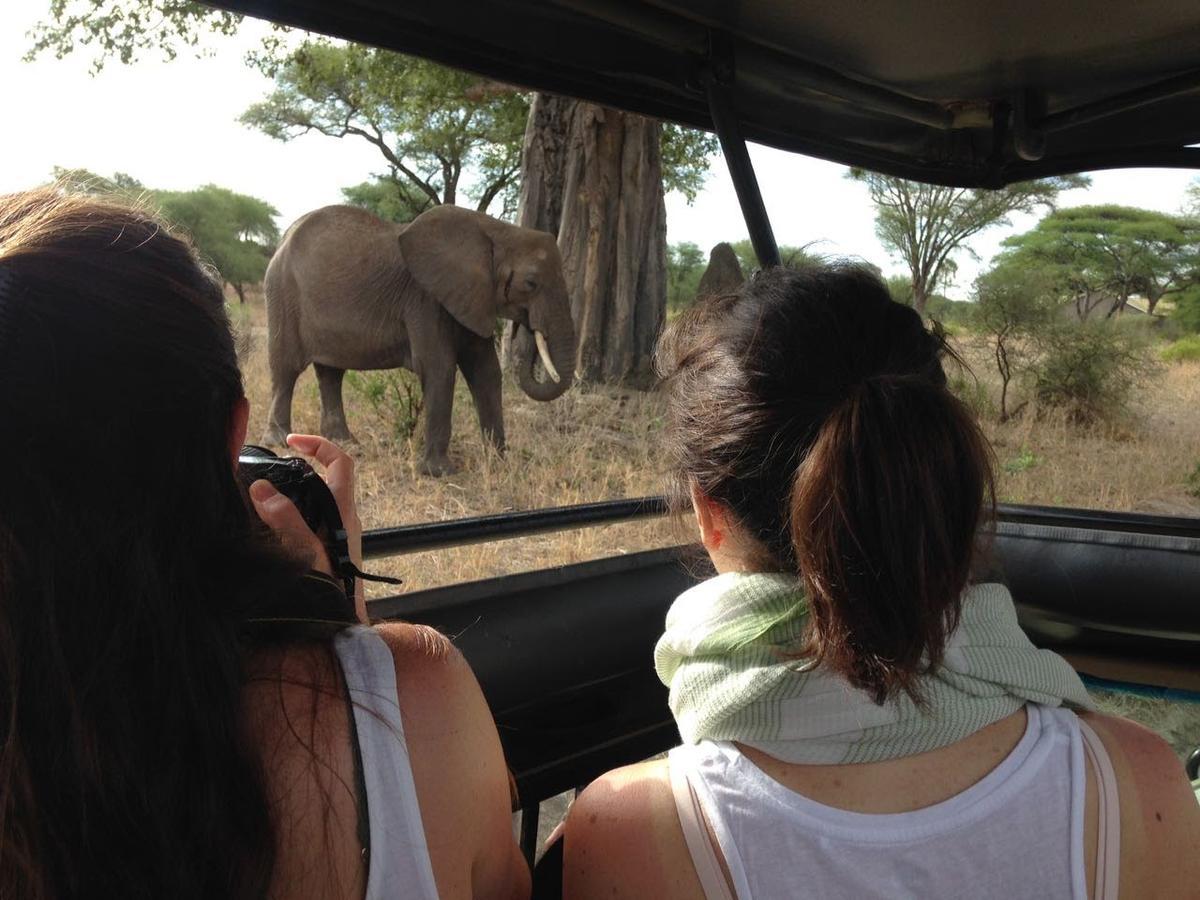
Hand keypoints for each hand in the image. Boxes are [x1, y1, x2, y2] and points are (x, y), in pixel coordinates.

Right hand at [248, 434, 366, 621]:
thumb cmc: (331, 596)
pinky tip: (258, 527)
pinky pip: (303, 523)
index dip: (319, 445)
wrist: (341, 632)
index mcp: (344, 513)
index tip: (291, 441)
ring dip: (285, 495)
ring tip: (253, 496)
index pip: (341, 463)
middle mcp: (342, 520)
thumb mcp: (308, 554)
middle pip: (322, 479)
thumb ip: (287, 521)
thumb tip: (261, 488)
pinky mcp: (322, 552)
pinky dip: (282, 517)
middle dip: (294, 469)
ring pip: (310, 502)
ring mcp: (333, 536)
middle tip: (263, 470)